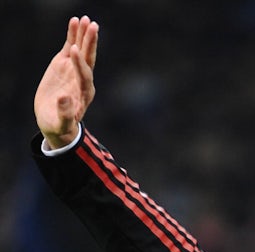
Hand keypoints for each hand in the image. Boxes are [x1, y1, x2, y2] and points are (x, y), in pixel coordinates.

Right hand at [34, 16, 98, 148]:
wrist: (57, 122)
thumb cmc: (60, 125)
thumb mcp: (62, 123)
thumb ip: (65, 113)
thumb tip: (64, 98)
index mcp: (84, 93)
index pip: (84, 75)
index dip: (79, 63)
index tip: (73, 49)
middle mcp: (83, 80)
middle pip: (88, 60)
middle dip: (89, 44)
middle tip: (92, 26)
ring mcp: (75, 71)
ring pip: (81, 51)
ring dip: (83, 35)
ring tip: (85, 19)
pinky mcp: (65, 65)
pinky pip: (70, 47)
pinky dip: (72, 35)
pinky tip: (74, 21)